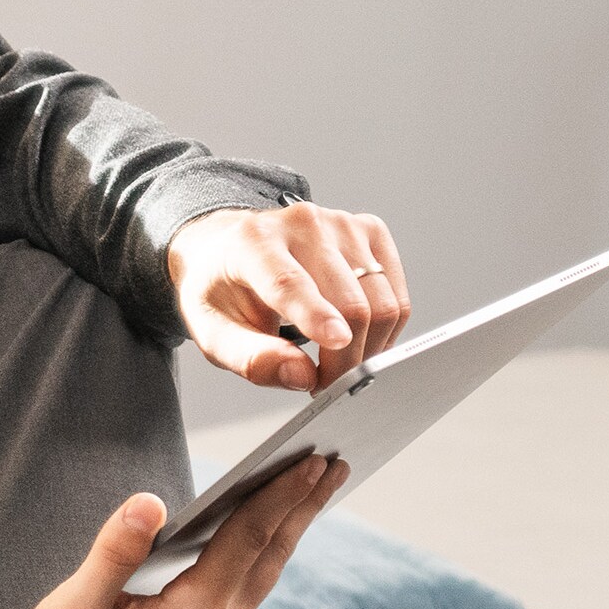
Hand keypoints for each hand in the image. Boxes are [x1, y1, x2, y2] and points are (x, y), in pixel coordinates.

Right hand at [0, 453, 347, 608]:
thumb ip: (114, 553)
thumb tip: (150, 502)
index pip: (246, 542)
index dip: (279, 496)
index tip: (312, 460)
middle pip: (269, 560)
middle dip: (301, 509)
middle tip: (334, 465)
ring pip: (261, 581)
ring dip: (286, 535)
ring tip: (307, 497)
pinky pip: (243, 600)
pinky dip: (260, 562)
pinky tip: (256, 547)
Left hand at [167, 202, 411, 391]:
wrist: (225, 248)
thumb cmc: (219, 290)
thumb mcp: (212, 331)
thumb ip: (252, 357)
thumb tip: (302, 376)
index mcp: (252, 242)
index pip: (290, 281)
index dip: (315, 315)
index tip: (337, 343)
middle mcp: (301, 223)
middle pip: (348, 302)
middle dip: (346, 358)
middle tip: (327, 384)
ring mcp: (341, 223)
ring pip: (382, 302)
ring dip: (369, 347)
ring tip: (338, 362)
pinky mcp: (370, 231)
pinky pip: (397, 294)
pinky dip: (384, 327)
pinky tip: (356, 336)